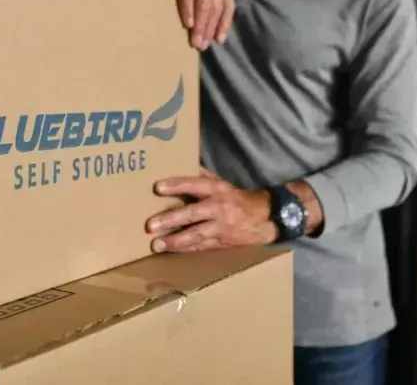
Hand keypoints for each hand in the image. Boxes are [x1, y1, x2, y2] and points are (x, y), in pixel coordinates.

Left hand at [146, 169, 275, 252]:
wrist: (266, 217)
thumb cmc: (238, 198)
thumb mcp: (222, 183)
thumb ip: (203, 175)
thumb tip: (183, 163)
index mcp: (218, 189)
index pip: (195, 184)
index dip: (177, 185)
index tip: (157, 187)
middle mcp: (219, 207)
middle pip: (193, 213)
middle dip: (171, 219)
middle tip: (150, 225)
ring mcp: (221, 227)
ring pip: (196, 234)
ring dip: (175, 241)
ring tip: (156, 245)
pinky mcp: (223, 242)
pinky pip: (202, 247)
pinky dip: (186, 249)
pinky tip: (170, 251)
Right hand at [158, 0, 234, 50]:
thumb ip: (209, 2)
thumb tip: (215, 35)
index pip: (227, 3)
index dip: (223, 24)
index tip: (218, 41)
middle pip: (215, 5)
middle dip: (208, 28)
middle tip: (201, 46)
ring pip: (204, 2)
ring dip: (199, 25)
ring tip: (194, 41)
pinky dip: (187, 10)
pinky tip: (187, 24)